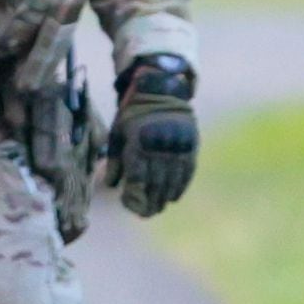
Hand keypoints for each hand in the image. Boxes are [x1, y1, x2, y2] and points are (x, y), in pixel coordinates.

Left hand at [109, 58, 197, 217]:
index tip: (131, 207)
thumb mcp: (117, 133)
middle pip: (155, 182)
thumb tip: (112, 186)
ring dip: (165, 197)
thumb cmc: (132, 114)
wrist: (160, 89)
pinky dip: (181, 186)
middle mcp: (159, 145)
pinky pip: (187, 171)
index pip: (137, 177)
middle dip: (151, 201)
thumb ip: (114, 160)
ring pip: (172, 179)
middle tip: (147, 214)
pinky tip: (174, 197)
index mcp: (138, 142)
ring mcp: (177, 144)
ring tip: (160, 208)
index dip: (134, 195)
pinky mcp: (190, 143)